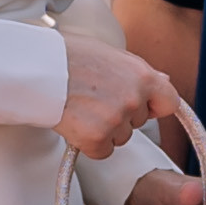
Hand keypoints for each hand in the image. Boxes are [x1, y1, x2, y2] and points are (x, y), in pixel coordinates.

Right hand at [56, 23, 177, 158]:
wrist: (36, 69)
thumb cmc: (68, 56)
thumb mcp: (109, 53)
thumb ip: (138, 70)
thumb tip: (164, 80)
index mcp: (142, 75)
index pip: (169, 102)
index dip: (156, 106)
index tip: (145, 107)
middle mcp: (134, 99)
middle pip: (139, 122)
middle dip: (122, 115)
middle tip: (94, 99)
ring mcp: (116, 120)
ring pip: (121, 137)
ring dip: (104, 129)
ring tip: (81, 107)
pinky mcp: (97, 139)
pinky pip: (102, 151)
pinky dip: (89, 143)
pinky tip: (75, 123)